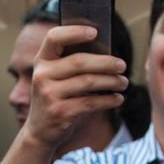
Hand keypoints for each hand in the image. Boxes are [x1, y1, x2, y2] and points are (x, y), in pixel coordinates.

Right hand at [22, 24, 127, 152]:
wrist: (39, 131)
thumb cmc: (55, 98)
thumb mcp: (56, 78)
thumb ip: (72, 63)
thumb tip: (107, 52)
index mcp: (41, 62)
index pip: (54, 38)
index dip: (74, 32)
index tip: (95, 32)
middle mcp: (41, 76)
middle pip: (79, 62)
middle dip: (106, 62)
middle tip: (122, 65)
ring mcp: (49, 95)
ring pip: (88, 82)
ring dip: (111, 81)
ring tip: (123, 83)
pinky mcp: (59, 112)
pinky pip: (91, 102)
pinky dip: (108, 100)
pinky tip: (117, 98)